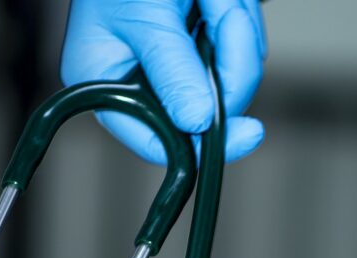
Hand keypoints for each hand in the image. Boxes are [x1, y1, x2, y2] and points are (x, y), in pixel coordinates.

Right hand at [61, 0, 266, 163]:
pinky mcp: (202, 40)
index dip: (201, 145)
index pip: (156, 140)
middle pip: (206, 105)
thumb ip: (171, 68)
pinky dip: (238, 14)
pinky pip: (239, 43)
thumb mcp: (145, 16)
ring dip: (234, 26)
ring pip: (231, 72)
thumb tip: (195, 121)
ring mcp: (177, 60)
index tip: (247, 132)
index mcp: (108, 85)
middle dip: (226, 56)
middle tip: (223, 10)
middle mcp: (142, 80)